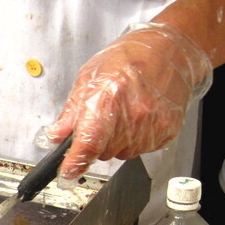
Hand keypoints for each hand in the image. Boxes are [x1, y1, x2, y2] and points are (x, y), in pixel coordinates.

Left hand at [47, 23, 212, 179]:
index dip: (75, 163)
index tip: (67, 174)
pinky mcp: (166, 131)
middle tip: (105, 116)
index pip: (88, 144)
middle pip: (103, 152)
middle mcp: (132, 116)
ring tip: (125, 112)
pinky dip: (137, 138)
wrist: (168, 50)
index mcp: (108, 99)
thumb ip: (71, 112)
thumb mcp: (88, 77)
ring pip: (122, 153)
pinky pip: (142, 148)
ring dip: (118, 141)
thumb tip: (56, 136)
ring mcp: (151, 126)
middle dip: (97, 141)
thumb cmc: (129, 58)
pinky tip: (140, 116)